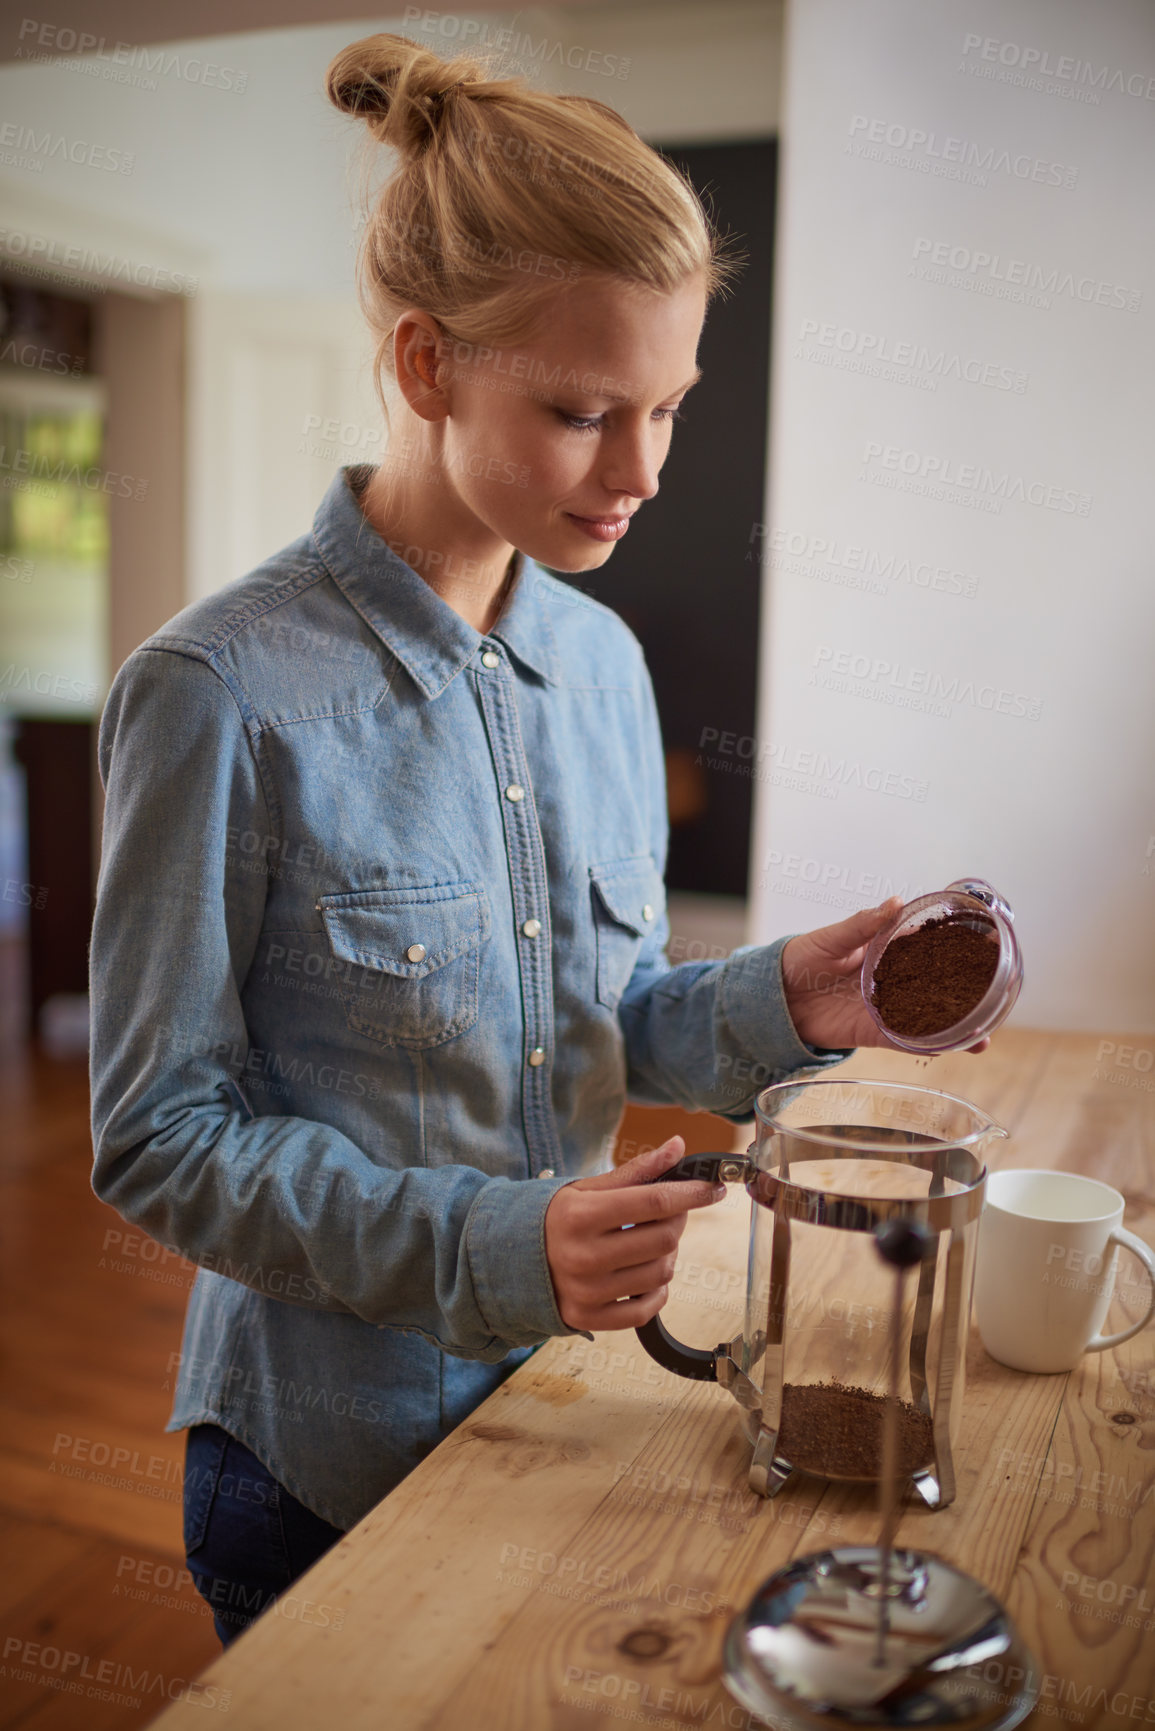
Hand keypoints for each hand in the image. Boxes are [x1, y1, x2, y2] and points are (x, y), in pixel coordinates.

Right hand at [544, 1135, 724, 1332]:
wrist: (510, 1260)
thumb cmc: (555, 1218)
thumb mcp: (587, 1188)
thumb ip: (636, 1171)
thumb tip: (678, 1147)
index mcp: (581, 1215)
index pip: (654, 1202)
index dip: (692, 1192)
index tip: (713, 1186)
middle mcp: (582, 1256)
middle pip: (664, 1238)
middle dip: (679, 1220)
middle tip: (672, 1211)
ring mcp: (586, 1291)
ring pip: (661, 1273)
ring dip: (669, 1254)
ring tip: (652, 1242)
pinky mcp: (588, 1318)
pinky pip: (646, 1309)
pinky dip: (657, 1291)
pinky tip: (646, 1274)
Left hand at [781, 899, 989, 1053]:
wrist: (770, 997)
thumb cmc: (799, 959)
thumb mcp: (830, 938)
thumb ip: (861, 925)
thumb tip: (895, 902)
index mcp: (885, 952)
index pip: (928, 948)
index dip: (956, 948)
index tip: (987, 946)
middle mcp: (892, 982)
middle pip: (937, 988)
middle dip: (967, 994)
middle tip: (999, 996)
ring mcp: (884, 1008)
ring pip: (928, 1019)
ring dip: (954, 1027)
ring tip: (983, 1034)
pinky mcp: (870, 1033)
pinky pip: (903, 1041)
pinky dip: (926, 1046)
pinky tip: (950, 1049)